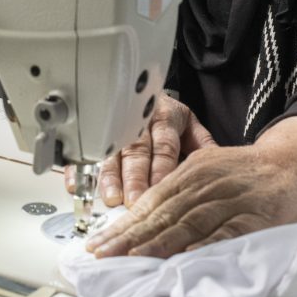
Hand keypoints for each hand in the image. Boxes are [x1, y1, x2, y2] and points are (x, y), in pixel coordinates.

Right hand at [65, 93, 215, 206]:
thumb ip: (203, 146)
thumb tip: (221, 168)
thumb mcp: (191, 125)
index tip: (160, 190)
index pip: (164, 145)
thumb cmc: (169, 119)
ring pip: (110, 152)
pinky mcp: (95, 136)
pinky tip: (75, 187)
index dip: (161, 168)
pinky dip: (78, 170)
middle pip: (136, 151)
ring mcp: (113, 129)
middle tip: (133, 202)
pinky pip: (85, 153)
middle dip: (134, 178)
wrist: (144, 93)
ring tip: (110, 198)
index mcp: (165, 116)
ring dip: (109, 177)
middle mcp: (137, 122)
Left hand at [84, 116, 296, 257]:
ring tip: (135, 257)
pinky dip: (205, 244)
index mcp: (191, 170)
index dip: (124, 224)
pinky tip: (186, 256)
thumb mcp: (207, 169)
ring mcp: (230, 199)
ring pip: (189, 222)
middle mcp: (206, 182)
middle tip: (105, 254)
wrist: (294, 166)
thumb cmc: (246, 173)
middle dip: (131, 236)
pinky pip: (226, 231)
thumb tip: (140, 215)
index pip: (151, 200)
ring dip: (160, 242)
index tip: (100, 243)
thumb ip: (178, 191)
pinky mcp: (254, 216)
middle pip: (164, 212)